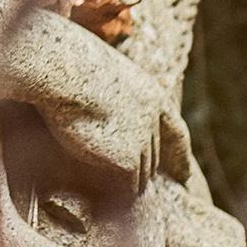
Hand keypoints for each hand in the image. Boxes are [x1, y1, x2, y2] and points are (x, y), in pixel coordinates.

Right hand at [33, 38, 182, 191]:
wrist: (60, 69)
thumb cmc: (65, 63)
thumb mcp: (101, 76)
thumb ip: (112, 100)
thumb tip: (103, 118)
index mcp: (151, 96)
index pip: (176, 132)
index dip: (179, 155)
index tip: (185, 176)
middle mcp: (153, 121)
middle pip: (150, 158)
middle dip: (133, 164)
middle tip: (111, 166)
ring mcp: (143, 143)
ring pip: (137, 174)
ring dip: (118, 173)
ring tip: (94, 164)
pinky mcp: (127, 162)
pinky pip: (123, 184)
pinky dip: (108, 181)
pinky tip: (93, 171)